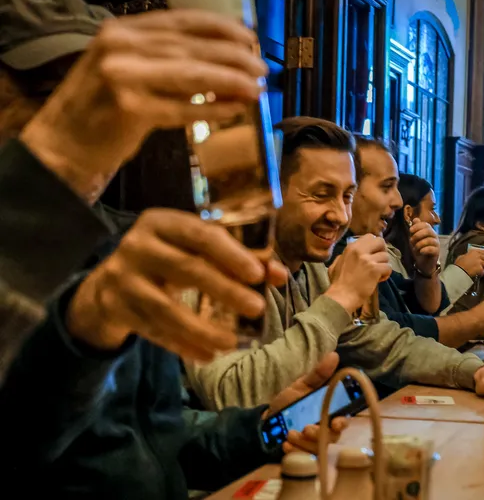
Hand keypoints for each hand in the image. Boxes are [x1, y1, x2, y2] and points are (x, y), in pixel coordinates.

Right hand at [19, 9, 265, 202]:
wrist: (61, 143)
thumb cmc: (101, 107)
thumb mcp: (128, 68)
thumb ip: (167, 59)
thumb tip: (226, 62)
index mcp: (122, 30)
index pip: (183, 21)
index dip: (222, 29)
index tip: (250, 39)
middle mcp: (121, 47)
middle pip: (193, 48)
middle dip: (235, 58)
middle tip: (262, 68)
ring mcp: (123, 77)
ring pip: (193, 75)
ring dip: (231, 82)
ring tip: (257, 88)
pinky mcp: (130, 110)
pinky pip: (184, 109)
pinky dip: (213, 110)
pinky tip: (235, 110)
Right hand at [67, 209, 286, 361]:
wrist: (109, 282)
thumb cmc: (168, 257)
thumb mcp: (195, 249)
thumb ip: (237, 258)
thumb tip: (279, 275)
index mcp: (162, 222)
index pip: (201, 235)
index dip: (231, 254)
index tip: (258, 274)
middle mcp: (138, 246)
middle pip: (186, 270)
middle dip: (225, 291)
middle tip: (257, 308)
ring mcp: (123, 279)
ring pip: (167, 309)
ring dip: (203, 329)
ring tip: (232, 343)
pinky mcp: (116, 309)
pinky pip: (154, 332)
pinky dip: (183, 345)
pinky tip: (208, 356)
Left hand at [265, 352, 349, 454]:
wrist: (266, 423)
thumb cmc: (288, 404)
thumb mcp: (301, 387)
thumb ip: (318, 375)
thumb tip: (334, 355)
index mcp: (327, 414)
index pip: (342, 421)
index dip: (342, 422)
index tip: (336, 422)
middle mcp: (324, 432)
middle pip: (331, 438)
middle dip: (319, 435)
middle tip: (306, 428)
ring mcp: (312, 446)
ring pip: (316, 449)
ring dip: (303, 443)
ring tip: (289, 433)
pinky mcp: (300, 456)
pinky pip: (302, 458)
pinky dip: (293, 451)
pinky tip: (285, 445)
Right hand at [324, 234, 391, 314]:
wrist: (341, 296)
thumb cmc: (338, 283)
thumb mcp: (336, 264)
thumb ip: (344, 256)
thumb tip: (348, 255)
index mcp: (351, 247)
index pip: (370, 237)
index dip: (374, 245)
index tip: (373, 253)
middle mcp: (360, 250)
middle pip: (380, 241)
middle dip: (382, 251)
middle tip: (379, 261)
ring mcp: (368, 260)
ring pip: (386, 256)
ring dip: (384, 265)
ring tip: (378, 274)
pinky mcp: (375, 270)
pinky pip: (388, 267)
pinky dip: (386, 274)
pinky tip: (379, 279)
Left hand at [409, 218, 439, 275]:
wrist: (423, 263)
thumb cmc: (419, 250)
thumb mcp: (414, 239)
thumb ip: (415, 230)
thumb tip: (415, 219)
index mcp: (429, 232)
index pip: (426, 225)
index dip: (418, 226)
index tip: (410, 231)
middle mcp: (434, 237)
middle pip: (429, 231)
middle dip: (418, 235)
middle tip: (412, 241)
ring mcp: (436, 244)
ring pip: (429, 240)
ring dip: (419, 244)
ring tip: (415, 248)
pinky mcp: (437, 252)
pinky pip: (432, 249)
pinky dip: (424, 250)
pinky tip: (420, 252)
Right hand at [455, 247, 483, 276]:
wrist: (459, 271)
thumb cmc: (459, 264)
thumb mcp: (461, 257)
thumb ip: (466, 255)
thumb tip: (467, 256)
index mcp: (473, 252)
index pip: (483, 251)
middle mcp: (478, 256)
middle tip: (482, 264)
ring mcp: (479, 262)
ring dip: (483, 267)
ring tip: (480, 269)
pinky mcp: (480, 268)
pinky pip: (483, 271)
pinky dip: (481, 273)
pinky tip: (478, 274)